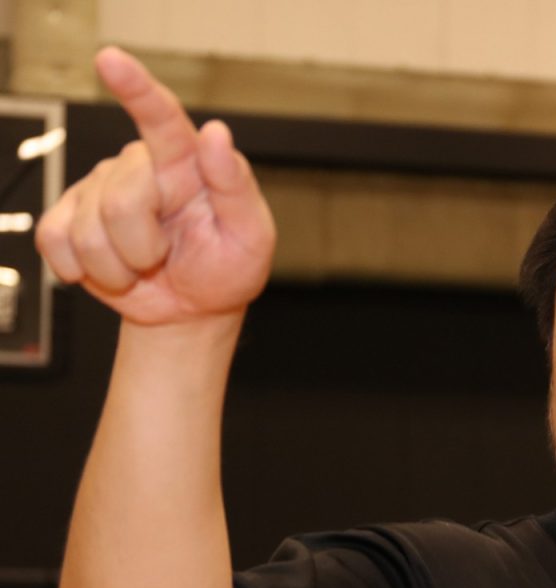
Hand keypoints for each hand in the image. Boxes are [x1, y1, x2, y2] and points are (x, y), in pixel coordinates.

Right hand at [36, 47, 275, 326]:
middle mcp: (137, 167)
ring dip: (119, 267)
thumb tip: (217, 134)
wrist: (194, 309)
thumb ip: (236, 187)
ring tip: (144, 267)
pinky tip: (112, 269)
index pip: (161, 118)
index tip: (112, 61)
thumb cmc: (227, 268)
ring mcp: (97, 190)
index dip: (136, 88)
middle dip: (144, 247)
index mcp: (184, 162)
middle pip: (121, 202)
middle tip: (166, 259)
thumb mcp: (251, 235)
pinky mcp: (65, 219)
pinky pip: (56, 244)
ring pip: (89, 233)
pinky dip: (84, 271)